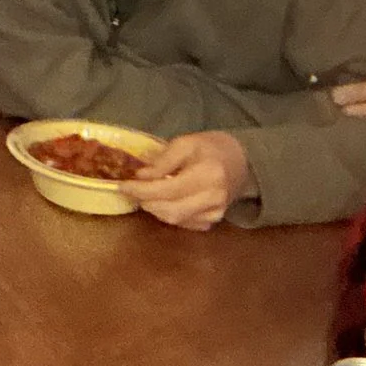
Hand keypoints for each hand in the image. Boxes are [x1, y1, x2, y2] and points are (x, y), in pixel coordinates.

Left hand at [124, 131, 251, 230]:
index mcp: (208, 174)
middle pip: (169, 210)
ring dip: (155, 208)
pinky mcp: (213, 221)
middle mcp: (214, 198)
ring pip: (174, 219)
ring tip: (146, 195)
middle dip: (146, 202)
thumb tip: (140, 177)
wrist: (242, 162)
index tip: (123, 186)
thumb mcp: (186, 142)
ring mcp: (215, 213)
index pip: (167, 190)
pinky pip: (183, 222)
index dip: (141, 190)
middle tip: (132, 191)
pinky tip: (165, 201)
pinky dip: (168, 213)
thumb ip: (163, 160)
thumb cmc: (211, 148)